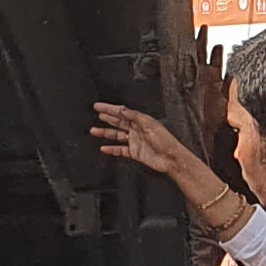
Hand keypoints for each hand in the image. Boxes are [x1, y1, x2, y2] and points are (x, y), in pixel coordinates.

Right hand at [91, 102, 223, 214]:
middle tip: (96, 113)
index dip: (110, 109)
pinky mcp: (135, 152)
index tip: (99, 107)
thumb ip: (134, 117)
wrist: (171, 158)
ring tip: (94, 131)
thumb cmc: (165, 141)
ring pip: (117, 135)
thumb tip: (122, 109)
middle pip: (118, 122)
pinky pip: (120, 150)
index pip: (122, 112)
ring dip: (106, 133)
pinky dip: (112, 149)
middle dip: (107, 117)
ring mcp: (135, 141)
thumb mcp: (149, 125)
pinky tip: (104, 148)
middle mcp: (137, 130)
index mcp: (141, 121)